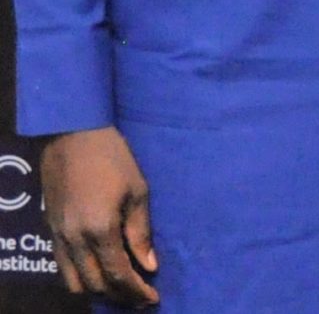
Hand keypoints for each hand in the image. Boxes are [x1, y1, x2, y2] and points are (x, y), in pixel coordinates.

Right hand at [41, 126, 158, 306]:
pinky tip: (98, 273)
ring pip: (74, 281)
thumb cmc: (113, 159)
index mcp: (100, 229)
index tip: (153, 299)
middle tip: (140, 298)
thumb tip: (149, 265)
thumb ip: (140, 233)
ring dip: (97, 291)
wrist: (73, 136)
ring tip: (121, 290)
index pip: (118, 275)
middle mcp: (74, 239)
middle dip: (120, 296)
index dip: (136, 291)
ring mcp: (58, 236)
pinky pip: (62, 266)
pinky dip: (80, 277)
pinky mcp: (50, 229)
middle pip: (95, 284)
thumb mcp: (138, 192)